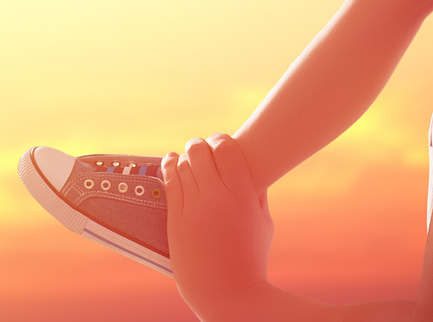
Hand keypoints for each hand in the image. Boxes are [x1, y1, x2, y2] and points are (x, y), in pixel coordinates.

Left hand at [165, 134, 275, 321]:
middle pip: (200, 151)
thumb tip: (254, 169)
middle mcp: (216, 195)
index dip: (221, 139)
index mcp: (242, 193)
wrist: (229, 294)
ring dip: (184, 156)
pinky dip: (169, 168)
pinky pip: (169, 182)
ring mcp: (193, 207)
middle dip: (200, 145)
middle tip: (202, 148)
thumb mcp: (263, 222)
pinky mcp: (176, 220)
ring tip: (186, 156)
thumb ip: (258, 192)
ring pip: (182, 164)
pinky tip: (171, 163)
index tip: (221, 142)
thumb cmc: (251, 258)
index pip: (225, 147)